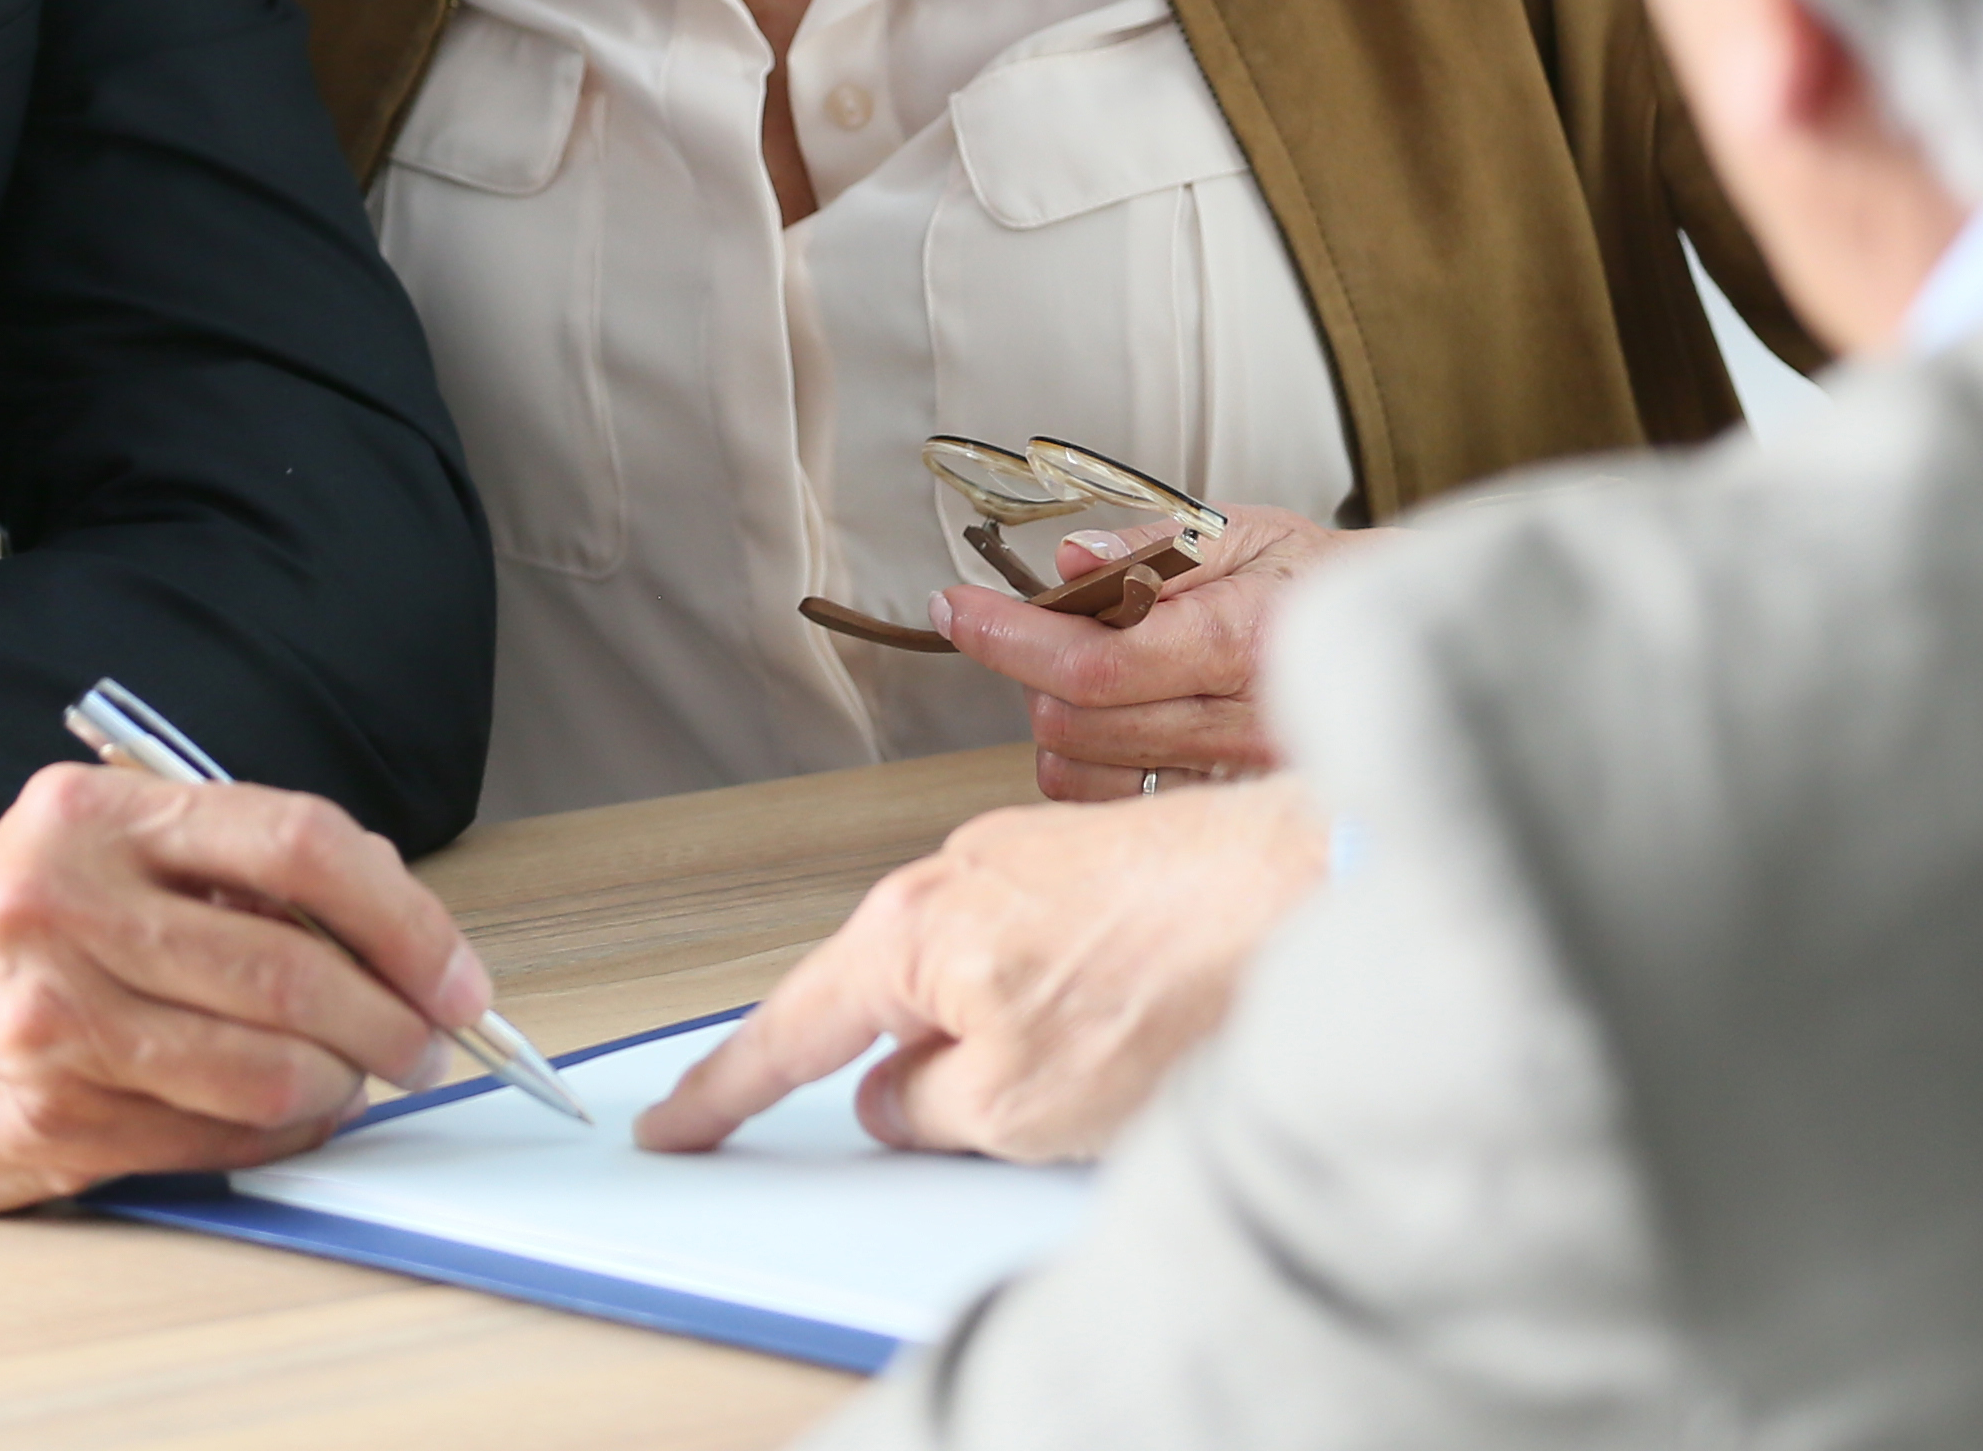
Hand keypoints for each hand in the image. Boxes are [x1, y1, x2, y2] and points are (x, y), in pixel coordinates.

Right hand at [0, 760, 492, 1208]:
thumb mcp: (81, 854)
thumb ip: (214, 868)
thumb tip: (386, 924)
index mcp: (96, 816)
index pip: (299, 844)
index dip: (404, 914)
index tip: (455, 971)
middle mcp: (72, 904)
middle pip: (296, 965)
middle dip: (395, 1016)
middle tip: (430, 1043)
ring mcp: (58, 1016)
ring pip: (268, 1063)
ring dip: (345, 1086)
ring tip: (357, 1084)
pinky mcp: (50, 1115)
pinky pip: (216, 1136)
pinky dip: (279, 1135)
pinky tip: (286, 1120)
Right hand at [632, 777, 1329, 1163]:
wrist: (1307, 889)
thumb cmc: (1173, 982)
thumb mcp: (1016, 1109)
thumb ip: (927, 1110)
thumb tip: (899, 1099)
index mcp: (907, 935)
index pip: (789, 1033)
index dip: (725, 1093)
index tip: (676, 1122)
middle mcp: (951, 876)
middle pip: (888, 1002)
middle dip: (914, 1071)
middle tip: (958, 1123)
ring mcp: (1025, 859)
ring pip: (977, 983)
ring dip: (1014, 1044)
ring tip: (1106, 1077)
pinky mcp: (1092, 864)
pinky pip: (1042, 958)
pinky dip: (1070, 1011)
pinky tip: (1138, 1033)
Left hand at [944, 510, 1355, 797]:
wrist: (1394, 650)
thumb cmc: (1310, 583)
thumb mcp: (1242, 531)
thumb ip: (1152, 545)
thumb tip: (1069, 561)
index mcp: (1241, 644)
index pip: (1097, 662)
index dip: (1010, 637)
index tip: (956, 608)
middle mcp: (1239, 727)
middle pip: (1078, 721)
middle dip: (1029, 667)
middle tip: (1042, 624)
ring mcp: (1231, 783)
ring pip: (1083, 773)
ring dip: (1053, 718)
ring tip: (1086, 670)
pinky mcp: (1219, 816)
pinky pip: (1110, 807)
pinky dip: (1083, 763)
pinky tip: (1109, 720)